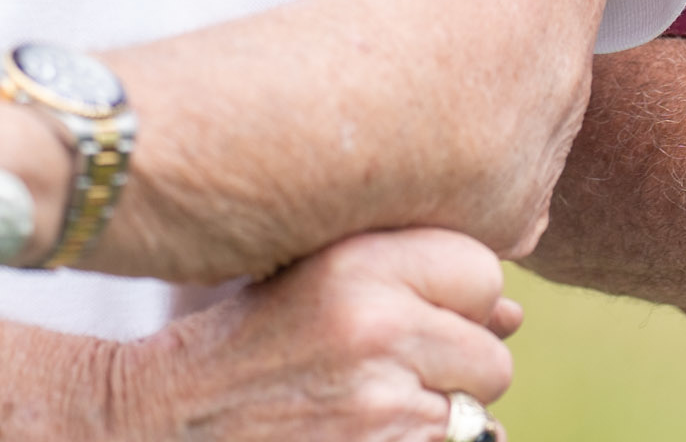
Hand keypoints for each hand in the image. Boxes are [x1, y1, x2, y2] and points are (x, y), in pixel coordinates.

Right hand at [118, 229, 521, 440]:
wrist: (171, 420)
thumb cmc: (253, 341)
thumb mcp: (320, 276)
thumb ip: (415, 277)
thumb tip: (515, 315)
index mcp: (360, 261)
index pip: (483, 273)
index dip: (457, 300)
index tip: (412, 313)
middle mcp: (376, 327)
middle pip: (493, 356)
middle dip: (453, 369)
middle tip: (385, 370)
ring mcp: (380, 406)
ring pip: (474, 415)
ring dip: (435, 417)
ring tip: (363, 404)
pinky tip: (366, 433)